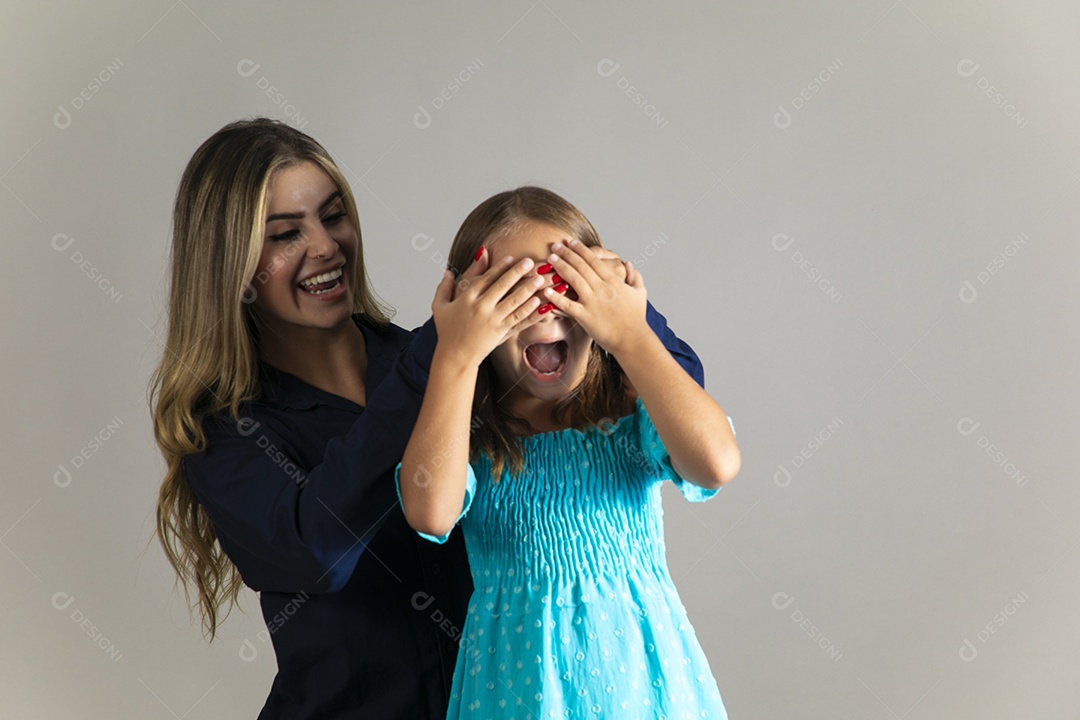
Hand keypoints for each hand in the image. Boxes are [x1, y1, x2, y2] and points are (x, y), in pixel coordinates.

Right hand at [431, 249, 544, 367]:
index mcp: (467, 298)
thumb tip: (447, 271)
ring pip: (514, 300)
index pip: (486, 278)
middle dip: (517, 272)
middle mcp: (481, 307)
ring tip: (540, 279)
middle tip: (530, 262)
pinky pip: (518, 318)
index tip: (511, 258)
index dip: (500, 267)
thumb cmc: (447, 332)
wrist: (454, 356)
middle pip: (502, 285)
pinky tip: (539, 302)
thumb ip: (443, 287)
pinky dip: (529, 310)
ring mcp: (492, 320)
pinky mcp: (500, 332)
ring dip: (528, 288)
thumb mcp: (439, 306)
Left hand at [539, 239, 648, 354]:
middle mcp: (602, 288)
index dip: (581, 249)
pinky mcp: (585, 317)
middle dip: (567, 254)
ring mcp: (593, 302)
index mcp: (613, 281)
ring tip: (550, 259)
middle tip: (555, 246)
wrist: (633, 339)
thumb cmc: (636, 318)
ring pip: (573, 279)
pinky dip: (556, 298)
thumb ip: (635, 276)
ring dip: (560, 267)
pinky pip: (568, 305)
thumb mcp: (640, 293)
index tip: (571, 242)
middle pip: (581, 265)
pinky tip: (546, 291)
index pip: (594, 260)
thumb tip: (628, 263)